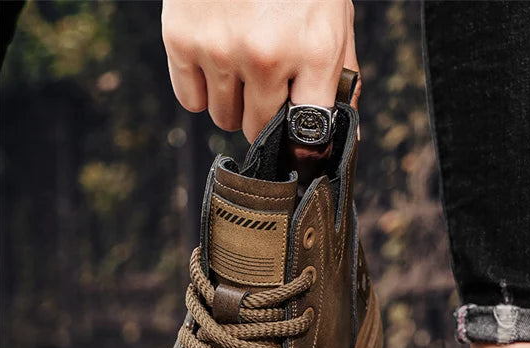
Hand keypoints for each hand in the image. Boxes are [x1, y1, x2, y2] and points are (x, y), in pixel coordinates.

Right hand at [162, 0, 359, 142]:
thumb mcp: (333, 21)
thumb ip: (342, 78)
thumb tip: (347, 137)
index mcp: (314, 52)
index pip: (309, 132)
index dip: (303, 144)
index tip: (297, 145)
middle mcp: (267, 55)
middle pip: (259, 131)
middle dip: (263, 116)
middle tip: (265, 84)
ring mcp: (222, 49)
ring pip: (224, 118)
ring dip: (232, 102)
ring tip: (239, 64)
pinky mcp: (182, 39)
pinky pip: (191, 101)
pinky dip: (201, 89)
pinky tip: (213, 61)